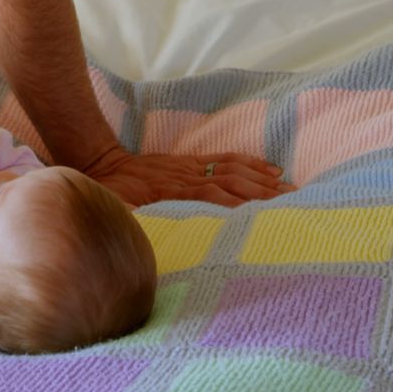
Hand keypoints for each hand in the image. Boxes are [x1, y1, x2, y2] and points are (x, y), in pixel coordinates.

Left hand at [86, 146, 293, 207]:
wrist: (98, 160)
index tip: (261, 217)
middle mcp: (186, 177)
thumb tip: (138, 232)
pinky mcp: (189, 161)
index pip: (211, 197)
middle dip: (262, 194)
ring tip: (290, 188)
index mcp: (170, 191)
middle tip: (293, 204)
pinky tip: (269, 169)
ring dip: (262, 179)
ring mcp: (189, 167)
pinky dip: (249, 162)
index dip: (236, 206)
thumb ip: (129, 219)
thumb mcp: (113, 208)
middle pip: (231, 183)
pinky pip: (224, 159)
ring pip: (233, 170)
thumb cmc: (107, 190)